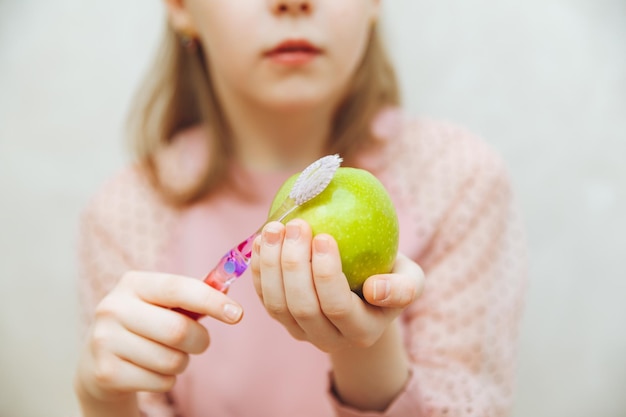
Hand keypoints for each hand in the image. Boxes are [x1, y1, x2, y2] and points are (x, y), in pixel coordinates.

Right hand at [75, 271, 242, 403]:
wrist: (97, 360)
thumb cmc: (145, 324)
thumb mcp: (161, 303)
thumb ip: (193, 295)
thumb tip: (227, 289)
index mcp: (132, 283)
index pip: (178, 289)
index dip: (211, 301)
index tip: (237, 314)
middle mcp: (113, 308)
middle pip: (178, 330)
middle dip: (200, 340)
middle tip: (200, 342)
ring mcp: (104, 341)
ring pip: (172, 360)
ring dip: (182, 362)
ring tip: (167, 354)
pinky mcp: (105, 373)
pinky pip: (160, 382)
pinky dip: (167, 380)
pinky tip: (150, 370)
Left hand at [250, 219, 423, 352]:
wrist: (365, 288)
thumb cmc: (389, 276)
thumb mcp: (410, 280)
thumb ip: (403, 288)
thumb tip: (374, 289)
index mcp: (361, 331)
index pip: (337, 307)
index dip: (325, 274)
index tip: (324, 236)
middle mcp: (328, 338)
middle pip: (302, 307)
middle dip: (294, 264)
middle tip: (297, 225)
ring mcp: (300, 330)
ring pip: (277, 304)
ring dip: (271, 264)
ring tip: (275, 228)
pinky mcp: (281, 317)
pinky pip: (262, 297)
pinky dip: (258, 269)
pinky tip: (262, 239)